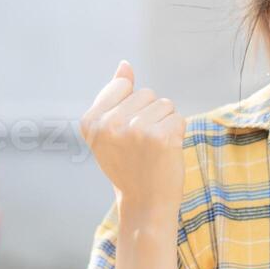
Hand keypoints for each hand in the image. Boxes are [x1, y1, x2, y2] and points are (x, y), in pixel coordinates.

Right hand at [78, 61, 185, 215]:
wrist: (145, 204)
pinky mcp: (161, 137)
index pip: (123, 85)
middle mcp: (110, 124)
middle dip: (149, 115)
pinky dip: (177, 134)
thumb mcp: (110, 131)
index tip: (124, 135)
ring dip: (165, 124)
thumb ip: (115, 96)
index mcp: (91, 121)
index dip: (130, 108)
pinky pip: (178, 118)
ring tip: (153, 150)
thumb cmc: (128, 165)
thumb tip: (125, 64)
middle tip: (141, 146)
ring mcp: (135, 130)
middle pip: (145, 93)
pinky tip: (166, 153)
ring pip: (164, 104)